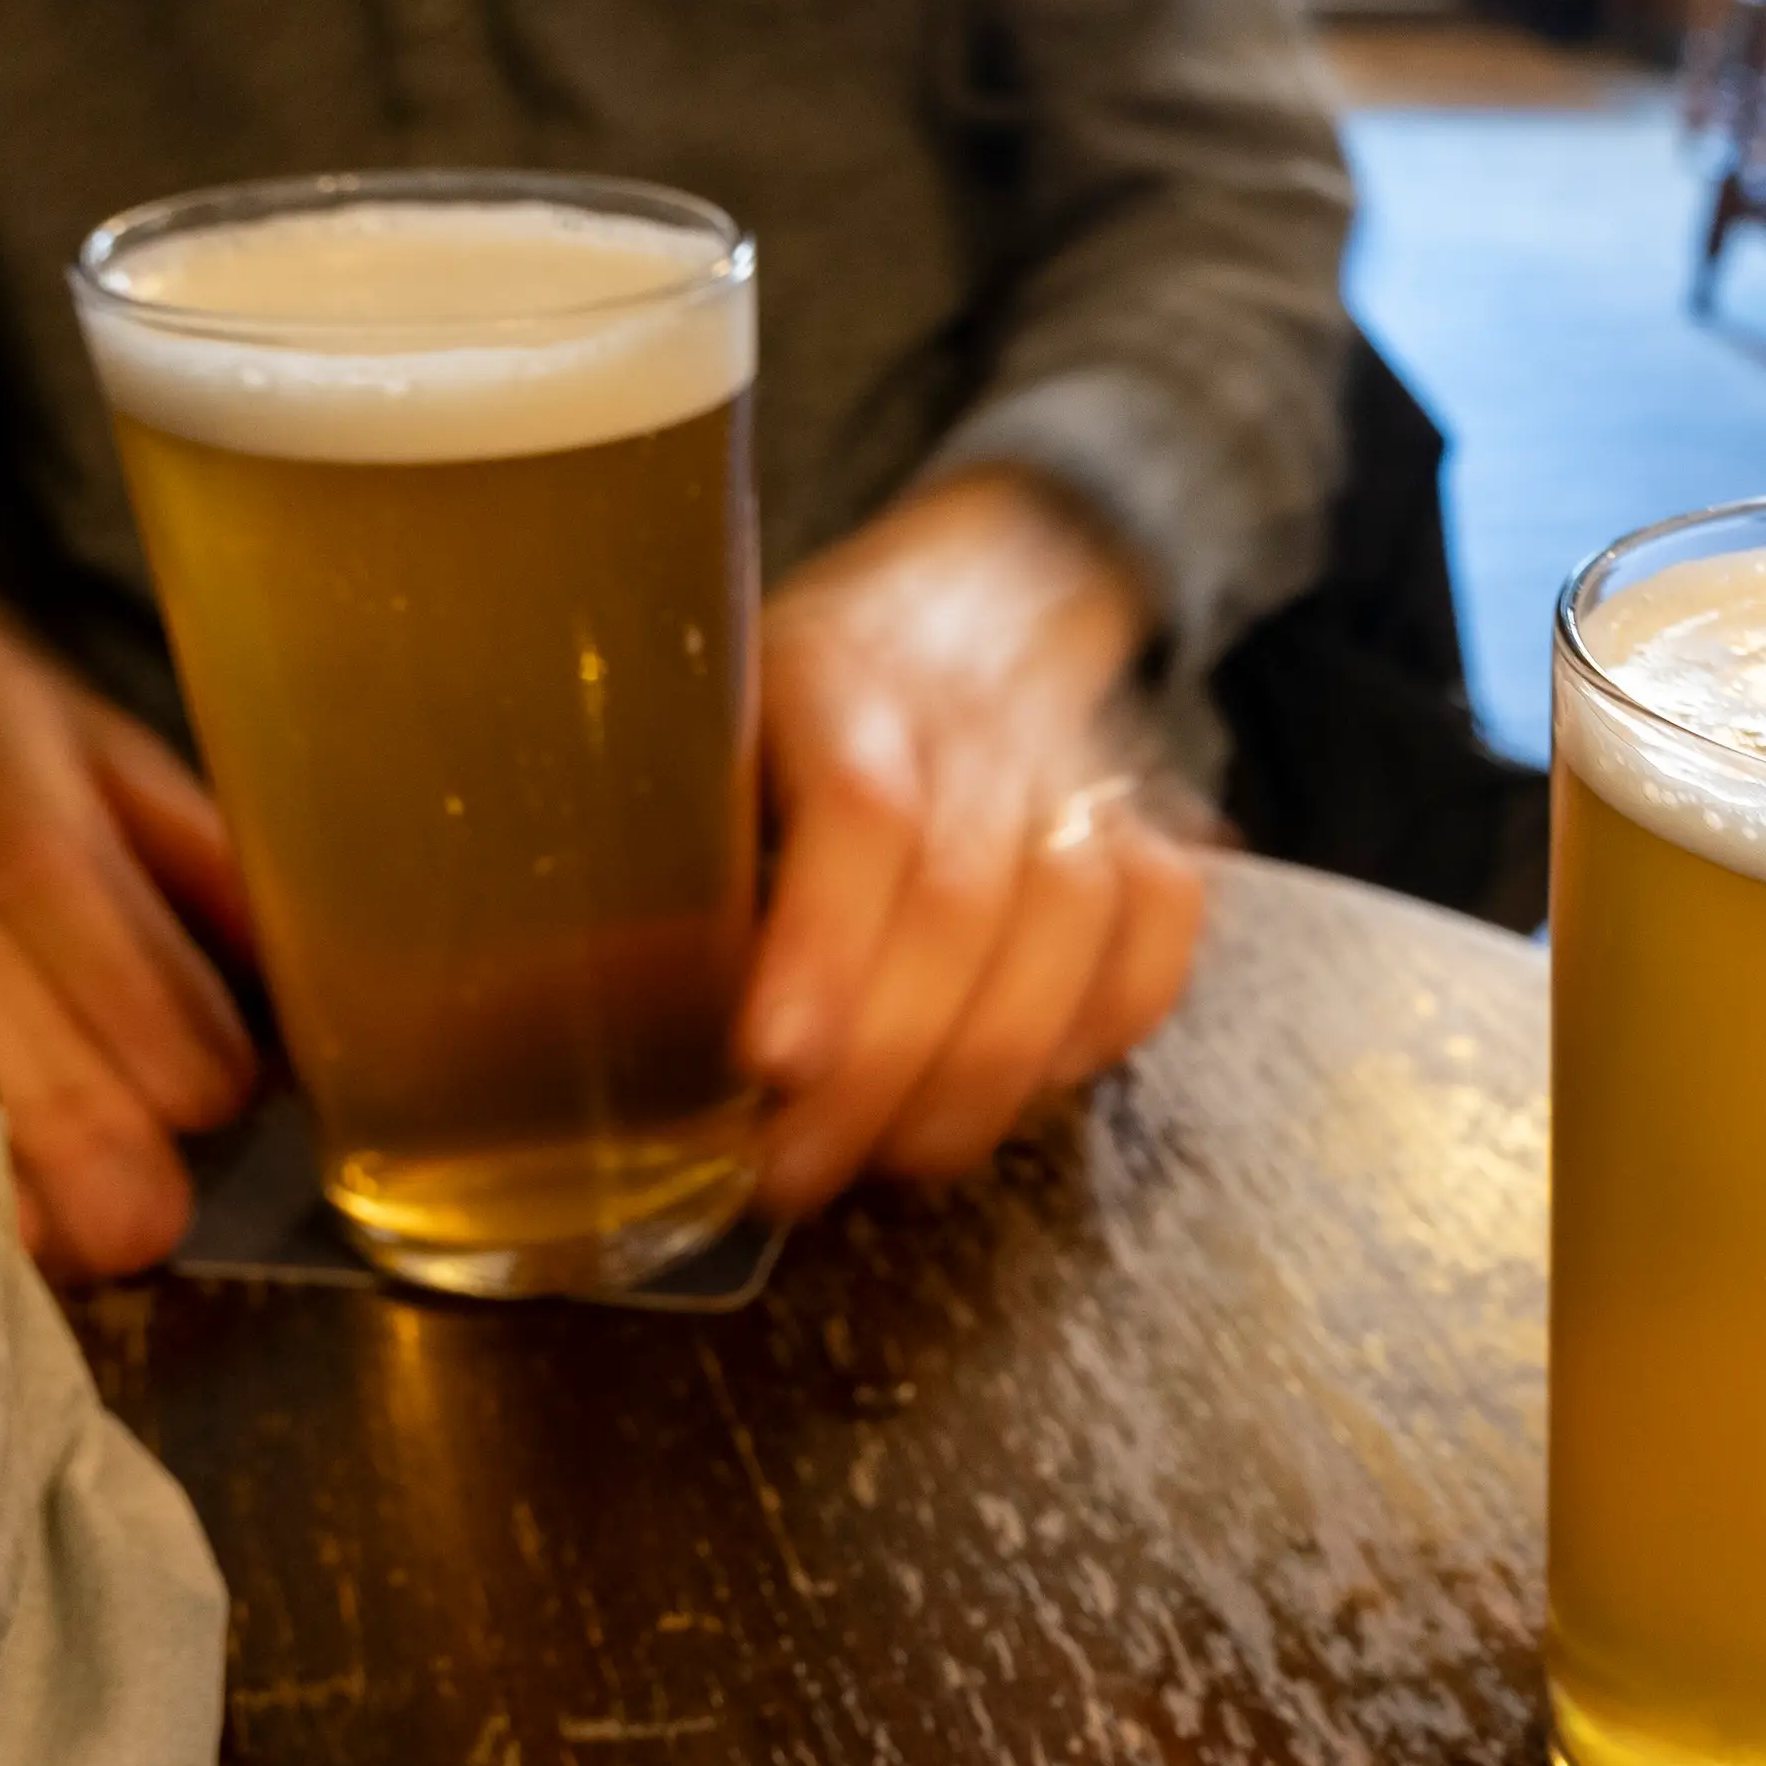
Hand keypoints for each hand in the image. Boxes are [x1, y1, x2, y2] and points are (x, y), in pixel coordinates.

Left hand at [740, 468, 1207, 1214]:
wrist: (986, 592)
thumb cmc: (813, 695)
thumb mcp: (716, 721)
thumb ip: (680, 847)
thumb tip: (602, 1019)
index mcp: (841, 678)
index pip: (860, 807)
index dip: (825, 944)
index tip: (772, 1062)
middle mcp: (975, 722)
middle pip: (962, 900)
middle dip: (882, 1067)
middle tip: (797, 1173)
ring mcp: (1079, 772)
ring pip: (1073, 926)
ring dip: (988, 1074)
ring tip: (904, 1160)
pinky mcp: (1155, 825)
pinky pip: (1162, 931)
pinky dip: (1110, 1024)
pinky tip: (1031, 1085)